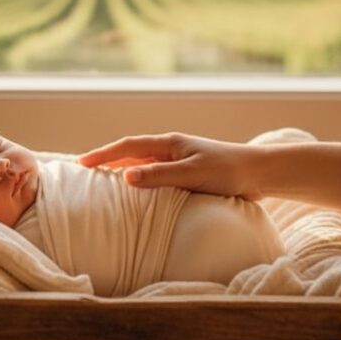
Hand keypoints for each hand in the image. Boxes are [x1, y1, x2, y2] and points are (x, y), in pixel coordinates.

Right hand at [78, 132, 261, 198]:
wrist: (259, 174)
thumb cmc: (228, 171)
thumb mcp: (191, 174)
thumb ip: (159, 176)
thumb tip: (125, 177)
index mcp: (169, 143)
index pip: (127, 147)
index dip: (103, 154)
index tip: (81, 163)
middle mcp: (170, 149)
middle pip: (131, 154)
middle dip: (107, 161)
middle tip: (83, 173)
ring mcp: (178, 161)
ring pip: (142, 165)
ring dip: (122, 172)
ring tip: (102, 184)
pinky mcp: (187, 174)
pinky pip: (155, 177)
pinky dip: (140, 183)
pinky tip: (135, 196)